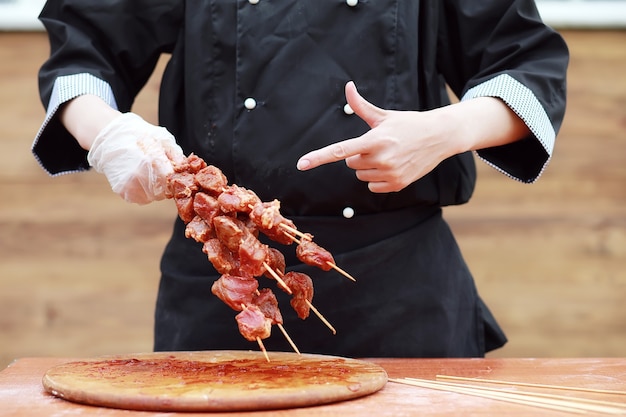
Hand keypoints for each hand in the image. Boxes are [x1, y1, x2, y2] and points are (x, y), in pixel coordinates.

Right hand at [87, 112, 185, 203]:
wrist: (109, 136)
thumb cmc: (138, 135)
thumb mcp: (161, 139)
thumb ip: (176, 155)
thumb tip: (187, 169)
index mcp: (151, 160)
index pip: (171, 180)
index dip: (176, 179)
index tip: (177, 176)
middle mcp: (139, 174)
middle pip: (163, 191)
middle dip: (167, 185)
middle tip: (162, 174)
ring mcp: (129, 184)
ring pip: (153, 197)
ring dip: (156, 190)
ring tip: (150, 174)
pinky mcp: (122, 191)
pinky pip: (141, 198)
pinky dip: (144, 192)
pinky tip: (141, 178)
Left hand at [297, 82, 528, 192]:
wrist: (439, 137)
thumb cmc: (408, 124)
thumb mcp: (384, 115)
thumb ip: (361, 105)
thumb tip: (348, 86)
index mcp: (374, 140)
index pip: (340, 150)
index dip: (319, 157)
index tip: (301, 164)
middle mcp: (381, 159)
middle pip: (350, 163)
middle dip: (358, 154)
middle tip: (378, 145)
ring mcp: (390, 174)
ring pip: (360, 175)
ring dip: (368, 167)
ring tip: (388, 155)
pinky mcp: (397, 185)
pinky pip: (373, 186)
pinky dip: (378, 178)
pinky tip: (393, 166)